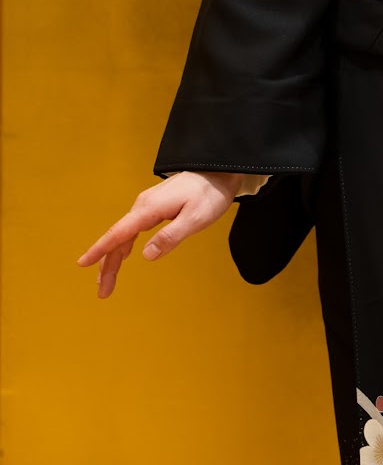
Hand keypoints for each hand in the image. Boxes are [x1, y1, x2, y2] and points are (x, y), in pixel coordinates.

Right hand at [75, 171, 245, 299]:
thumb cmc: (210, 194)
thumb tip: (146, 255)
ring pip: (124, 235)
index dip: (100, 250)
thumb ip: (171, 236)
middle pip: (118, 238)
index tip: (82, 264)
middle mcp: (143, 206)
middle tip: (102, 292)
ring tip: (107, 281)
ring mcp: (148, 205)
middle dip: (107, 265)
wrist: (219, 171)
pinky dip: (124, 245)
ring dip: (114, 258)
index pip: (119, 233)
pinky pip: (132, 229)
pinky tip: (123, 256)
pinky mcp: (154, 207)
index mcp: (150, 209)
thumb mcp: (195, 218)